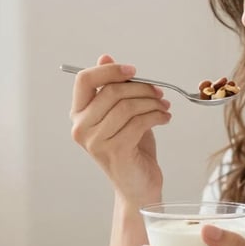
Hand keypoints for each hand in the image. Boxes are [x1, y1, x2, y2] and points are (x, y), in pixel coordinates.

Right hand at [69, 54, 171, 205]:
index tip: (134, 71)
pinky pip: (139, 122)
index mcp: (79, 115)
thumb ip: (112, 89)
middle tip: (160, 93)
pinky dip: (157, 116)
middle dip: (142, 88)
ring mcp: (95, 141)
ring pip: (128, 106)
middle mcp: (81, 128)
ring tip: (164, 108)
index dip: (110, 70)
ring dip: (152, 103)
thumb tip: (105, 57)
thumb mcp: (122, 115)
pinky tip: (165, 119)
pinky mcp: (115, 151)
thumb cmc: (131, 150)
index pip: (84, 80)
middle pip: (112, 91)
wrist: (138, 188)